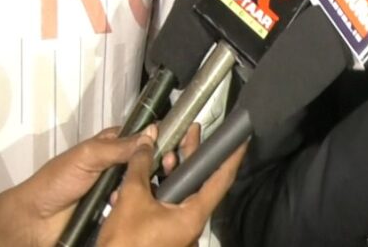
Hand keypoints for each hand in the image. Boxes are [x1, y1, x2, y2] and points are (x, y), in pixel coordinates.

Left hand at [0, 126, 154, 246]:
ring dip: (151, 184)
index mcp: (109, 146)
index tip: (176, 142)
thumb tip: (151, 134)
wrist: (36, 220)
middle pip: (147, 160)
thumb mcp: (88, 156)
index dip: (158, 137)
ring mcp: (117, 188)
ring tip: (158, 186)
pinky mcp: (116, 210)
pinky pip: (136, 204)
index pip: (141, 136)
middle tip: (169, 167)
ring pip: (145, 182)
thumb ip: (119, 146)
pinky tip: (147, 202)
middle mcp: (116, 165)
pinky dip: (141, 203)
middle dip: (159, 163)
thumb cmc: (55, 182)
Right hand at [97, 124, 246, 246]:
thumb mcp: (132, 199)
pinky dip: (157, 191)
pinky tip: (141, 179)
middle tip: (191, 131)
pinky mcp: (165, 235)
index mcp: (194, 215)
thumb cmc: (126, 240)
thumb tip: (146, 142)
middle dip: (192, 156)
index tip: (241, 139)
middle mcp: (192, 224)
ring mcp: (179, 231)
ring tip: (159, 153)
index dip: (232, 157)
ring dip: (169, 173)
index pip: (221, 180)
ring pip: (179, 194)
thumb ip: (140, 167)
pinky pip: (166, 207)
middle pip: (198, 183)